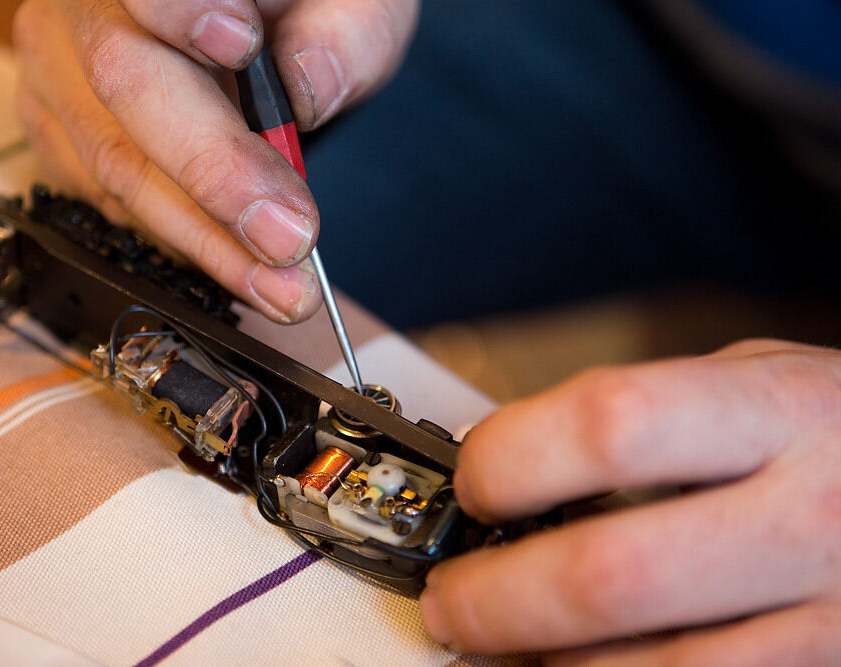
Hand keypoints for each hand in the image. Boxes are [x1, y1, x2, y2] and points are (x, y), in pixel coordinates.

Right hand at [12, 0, 418, 322]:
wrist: (247, 35)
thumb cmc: (302, 13)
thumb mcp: (351, 3)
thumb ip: (345, 32)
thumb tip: (310, 86)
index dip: (182, 10)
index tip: (243, 47)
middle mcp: (85, 8)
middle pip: (123, 83)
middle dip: (213, 175)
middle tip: (286, 238)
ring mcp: (58, 70)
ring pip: (114, 165)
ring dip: (203, 238)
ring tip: (280, 283)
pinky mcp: (58, 131)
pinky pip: (107, 202)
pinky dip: (178, 242)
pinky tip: (236, 267)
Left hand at [421, 339, 840, 663]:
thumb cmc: (831, 428)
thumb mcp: (753, 383)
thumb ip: (646, 419)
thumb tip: (511, 467)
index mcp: (776, 412)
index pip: (613, 426)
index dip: (514, 459)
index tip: (473, 484)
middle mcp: (808, 515)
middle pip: (612, 575)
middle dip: (497, 599)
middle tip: (450, 600)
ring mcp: (830, 615)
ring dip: (547, 666)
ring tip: (503, 644)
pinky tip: (581, 666)